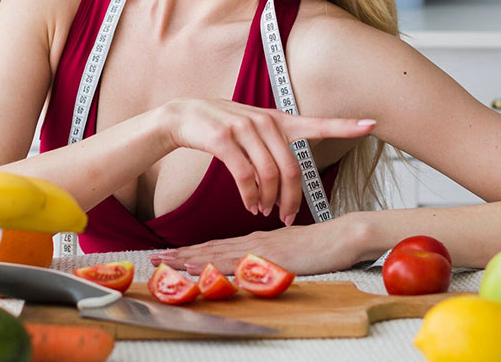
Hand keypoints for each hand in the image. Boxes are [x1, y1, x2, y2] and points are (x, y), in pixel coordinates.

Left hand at [148, 216, 370, 275]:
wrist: (347, 234)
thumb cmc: (325, 244)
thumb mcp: (293, 249)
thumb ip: (274, 254)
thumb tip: (259, 264)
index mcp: (258, 240)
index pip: (219, 245)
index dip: (193, 250)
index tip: (170, 254)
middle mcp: (254, 242)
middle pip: (210, 247)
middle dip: (181, 254)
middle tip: (154, 258)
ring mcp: (260, 249)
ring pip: (216, 253)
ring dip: (187, 258)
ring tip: (163, 262)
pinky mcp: (268, 257)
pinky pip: (234, 262)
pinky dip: (211, 264)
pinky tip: (195, 266)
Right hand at [154, 98, 375, 224]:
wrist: (183, 115)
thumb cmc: (223, 126)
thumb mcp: (253, 129)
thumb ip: (275, 147)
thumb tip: (287, 182)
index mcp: (279, 120)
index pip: (318, 122)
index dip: (346, 125)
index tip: (372, 123)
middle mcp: (266, 121)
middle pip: (292, 168)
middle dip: (292, 198)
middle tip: (288, 217)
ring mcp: (245, 129)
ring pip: (270, 175)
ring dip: (269, 200)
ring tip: (263, 211)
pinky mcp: (224, 140)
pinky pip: (245, 176)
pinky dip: (249, 196)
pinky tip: (250, 204)